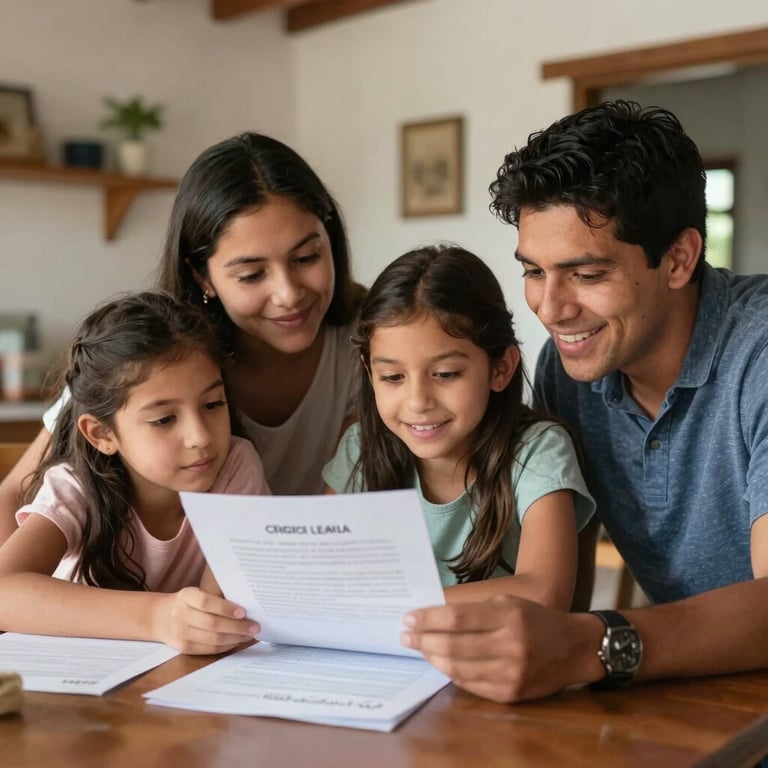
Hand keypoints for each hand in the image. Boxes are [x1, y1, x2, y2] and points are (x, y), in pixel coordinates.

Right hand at [152, 587, 259, 654]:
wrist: (160, 617)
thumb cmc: (187, 603)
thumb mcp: (195, 593)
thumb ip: (215, 598)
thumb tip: (245, 607)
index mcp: (186, 596)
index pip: (206, 602)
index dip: (225, 608)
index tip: (243, 612)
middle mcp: (181, 615)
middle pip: (212, 623)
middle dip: (237, 626)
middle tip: (255, 626)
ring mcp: (180, 633)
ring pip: (212, 639)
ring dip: (235, 638)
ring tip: (249, 635)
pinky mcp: (183, 648)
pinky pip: (209, 649)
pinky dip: (226, 646)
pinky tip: (237, 641)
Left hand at [401, 595, 601, 702]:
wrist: (574, 649)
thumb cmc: (535, 619)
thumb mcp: (507, 603)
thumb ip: (474, 611)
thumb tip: (433, 617)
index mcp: (508, 616)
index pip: (457, 619)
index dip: (428, 619)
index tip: (408, 618)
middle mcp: (510, 646)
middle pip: (452, 645)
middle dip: (422, 640)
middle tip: (405, 635)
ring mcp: (510, 673)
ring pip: (458, 668)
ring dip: (432, 658)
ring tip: (419, 648)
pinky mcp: (510, 694)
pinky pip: (470, 685)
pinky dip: (451, 674)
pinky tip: (440, 663)